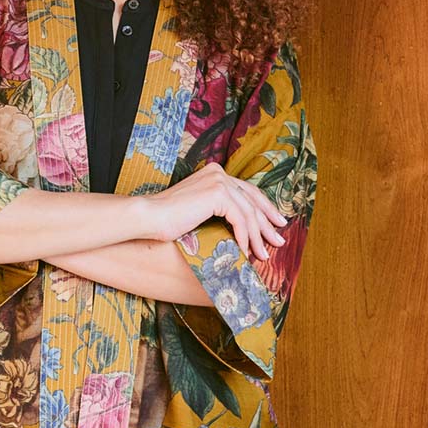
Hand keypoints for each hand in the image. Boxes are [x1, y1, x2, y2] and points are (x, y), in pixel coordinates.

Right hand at [143, 162, 287, 262]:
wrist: (149, 217)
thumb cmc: (168, 219)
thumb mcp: (199, 211)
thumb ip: (219, 211)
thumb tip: (240, 229)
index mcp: (214, 173)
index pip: (247, 191)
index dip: (264, 209)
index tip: (275, 224)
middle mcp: (218, 173)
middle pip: (252, 200)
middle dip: (267, 224)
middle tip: (277, 242)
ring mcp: (218, 181)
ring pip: (248, 213)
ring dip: (256, 237)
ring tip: (262, 255)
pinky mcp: (217, 193)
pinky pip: (239, 219)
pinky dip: (244, 238)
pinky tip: (244, 252)